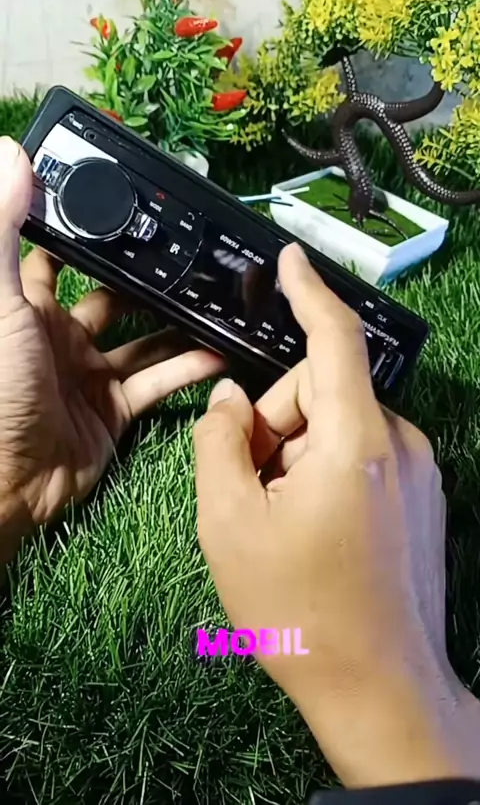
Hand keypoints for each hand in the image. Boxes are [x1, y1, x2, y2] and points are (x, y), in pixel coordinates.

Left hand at [0, 136, 223, 559]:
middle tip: (192, 256)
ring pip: (144, 340)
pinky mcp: (114, 412)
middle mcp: (60, 337)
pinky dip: (188, 370)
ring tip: (218, 300)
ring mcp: (89, 376)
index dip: (88, 232)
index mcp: (27, 307)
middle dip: (148, 279)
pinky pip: (157, 383)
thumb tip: (10, 152)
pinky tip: (220, 353)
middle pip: (114, 297)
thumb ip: (4, 231)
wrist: (5, 484)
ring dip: (177, 324)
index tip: (129, 206)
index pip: (59, 255)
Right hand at [194, 242, 479, 786]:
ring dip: (299, 453)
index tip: (291, 257)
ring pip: (339, 427)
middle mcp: (400, 443)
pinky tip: (314, 530)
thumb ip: (221, 444)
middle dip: (275, 423)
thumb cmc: (300, 612)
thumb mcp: (230, 523)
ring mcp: (419, 472)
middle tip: (251, 487)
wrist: (383, 691)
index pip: (335, 337)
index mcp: (356, 439)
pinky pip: (363, 456)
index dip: (309, 290)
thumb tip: (231, 402)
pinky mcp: (424, 498)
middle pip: (322, 392)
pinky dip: (327, 472)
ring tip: (281, 520)